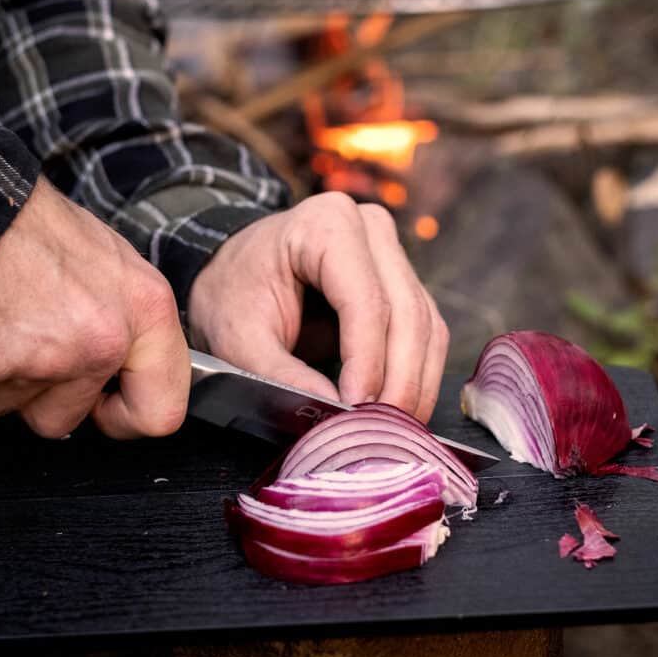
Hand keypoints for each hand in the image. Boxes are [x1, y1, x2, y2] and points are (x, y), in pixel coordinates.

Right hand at [0, 177, 189, 438]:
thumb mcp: (111, 266)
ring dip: (1, 376)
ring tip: (1, 318)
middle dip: (39, 393)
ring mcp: (46, 356)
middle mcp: (104, 338)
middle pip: (68, 417)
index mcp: (145, 310)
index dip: (126, 417)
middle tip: (26, 338)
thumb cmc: (35, 226)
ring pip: (13, 407)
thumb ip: (125, 321)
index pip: (162, 410)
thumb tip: (126, 364)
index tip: (107, 408)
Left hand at [187, 194, 448, 422]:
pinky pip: (426, 332)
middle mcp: (371, 228)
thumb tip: (335, 417)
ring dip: (417, 382)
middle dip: (400, 379)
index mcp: (326, 224)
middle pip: (407, 312)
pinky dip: (418, 375)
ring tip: (394, 430)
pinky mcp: (402, 282)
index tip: (357, 409)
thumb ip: (281, 376)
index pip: (365, 299)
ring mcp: (392, 252)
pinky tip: (400, 410)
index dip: (368, 360)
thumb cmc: (231, 294)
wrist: (232, 270)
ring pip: (426, 325)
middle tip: (384, 432)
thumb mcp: (238, 338)